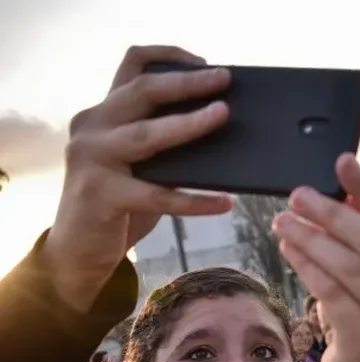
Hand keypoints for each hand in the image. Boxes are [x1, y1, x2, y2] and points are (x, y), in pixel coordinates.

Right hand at [42, 46, 232, 311]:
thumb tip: (220, 127)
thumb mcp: (139, 164)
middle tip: (224, 80)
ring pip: (147, 135)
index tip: (204, 61)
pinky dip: (195, 200)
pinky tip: (224, 203)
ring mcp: (91, 158)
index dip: (167, 56)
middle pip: (142, 92)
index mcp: (104, 113)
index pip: (131, 66)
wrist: (79, 249)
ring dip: (189, 124)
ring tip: (224, 117)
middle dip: (187, 83)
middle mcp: (92, 127)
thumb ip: (163, 142)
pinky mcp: (100, 193)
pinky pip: (157, 194)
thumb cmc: (120, 202)